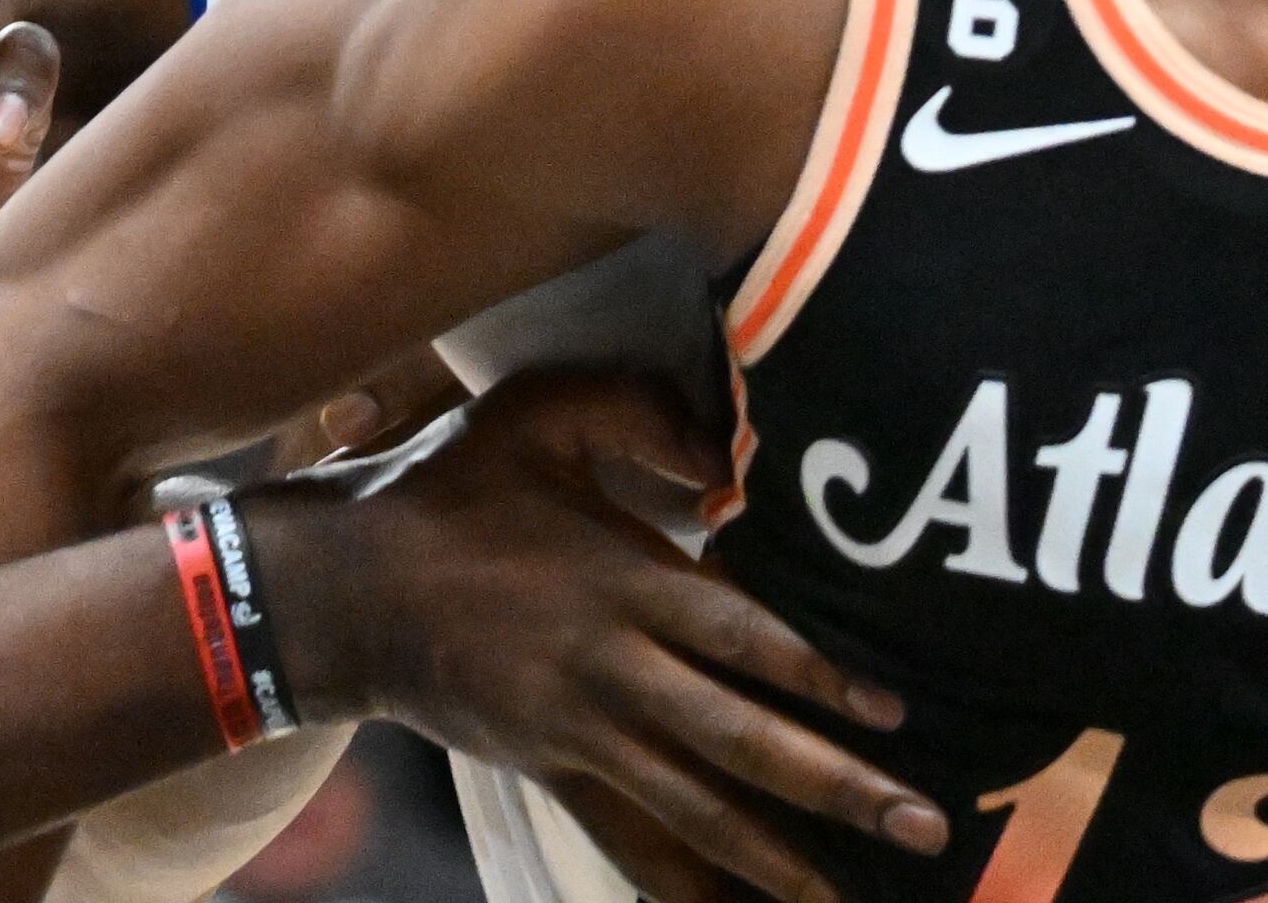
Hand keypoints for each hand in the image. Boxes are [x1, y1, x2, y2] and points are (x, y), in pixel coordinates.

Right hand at [257, 372, 945, 902]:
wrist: (342, 593)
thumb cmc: (446, 488)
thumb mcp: (536, 414)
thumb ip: (637, 412)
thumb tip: (728, 459)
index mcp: (618, 582)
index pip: (742, 638)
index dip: (820, 678)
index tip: (893, 713)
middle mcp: (609, 670)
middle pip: (740, 742)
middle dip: (838, 788)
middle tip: (925, 825)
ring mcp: (578, 733)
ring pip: (694, 811)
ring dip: (776, 862)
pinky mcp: (550, 772)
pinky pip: (628, 842)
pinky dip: (680, 889)